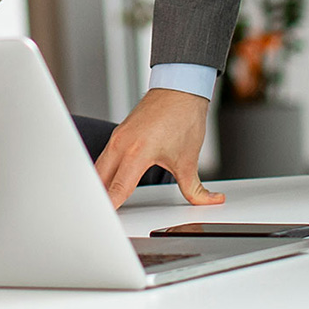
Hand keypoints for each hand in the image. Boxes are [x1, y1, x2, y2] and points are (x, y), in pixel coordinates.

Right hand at [95, 88, 224, 208]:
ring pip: (99, 168)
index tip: (108, 221)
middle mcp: (122, 144)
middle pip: (100, 180)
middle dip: (100, 200)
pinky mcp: (120, 132)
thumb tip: (209, 201)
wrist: (181, 87)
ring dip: (100, 186)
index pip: (118, 189)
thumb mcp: (188, 159)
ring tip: (101, 205)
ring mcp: (118, 136)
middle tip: (100, 219)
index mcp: (138, 152)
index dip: (111, 208)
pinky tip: (108, 182)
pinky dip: (104, 172)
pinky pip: (104, 157)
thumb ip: (195, 189)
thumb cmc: (183, 116)